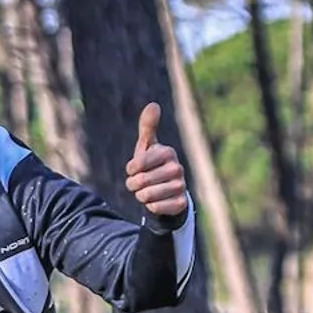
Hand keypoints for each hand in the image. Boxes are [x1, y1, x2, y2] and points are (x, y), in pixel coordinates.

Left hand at [125, 102, 186, 218]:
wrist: (167, 192)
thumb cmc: (153, 166)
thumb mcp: (148, 146)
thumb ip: (148, 127)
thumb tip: (153, 105)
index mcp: (168, 152)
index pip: (137, 164)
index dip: (131, 169)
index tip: (134, 169)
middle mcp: (177, 168)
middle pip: (140, 181)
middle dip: (133, 185)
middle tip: (139, 183)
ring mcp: (180, 186)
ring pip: (146, 196)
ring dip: (141, 196)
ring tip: (147, 192)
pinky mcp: (181, 203)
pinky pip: (156, 208)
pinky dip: (151, 207)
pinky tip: (156, 202)